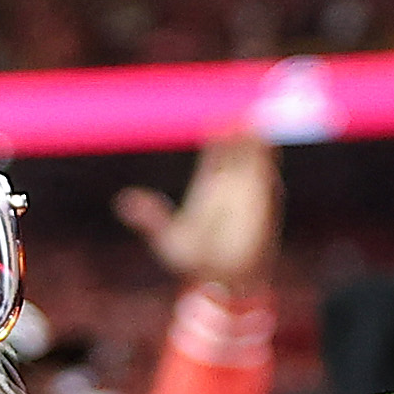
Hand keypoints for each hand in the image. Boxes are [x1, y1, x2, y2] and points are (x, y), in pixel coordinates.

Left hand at [113, 125, 281, 294]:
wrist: (223, 282)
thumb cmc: (196, 263)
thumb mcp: (168, 238)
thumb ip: (150, 217)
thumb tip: (124, 200)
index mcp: (209, 190)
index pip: (216, 157)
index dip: (218, 138)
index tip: (219, 119)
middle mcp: (232, 189)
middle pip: (238, 153)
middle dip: (241, 132)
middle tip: (241, 111)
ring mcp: (250, 196)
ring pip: (255, 162)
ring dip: (258, 143)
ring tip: (257, 121)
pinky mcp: (264, 206)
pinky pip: (268, 179)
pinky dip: (269, 163)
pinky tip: (270, 148)